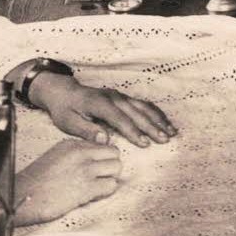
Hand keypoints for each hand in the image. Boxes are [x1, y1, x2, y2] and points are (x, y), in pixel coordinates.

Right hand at [14, 139, 122, 226]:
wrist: (22, 197)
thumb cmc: (36, 181)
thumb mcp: (55, 156)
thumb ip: (76, 154)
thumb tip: (97, 158)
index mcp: (72, 144)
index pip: (103, 145)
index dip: (102, 159)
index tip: (95, 168)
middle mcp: (80, 153)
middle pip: (114, 154)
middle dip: (110, 167)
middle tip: (99, 178)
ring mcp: (84, 169)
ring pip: (116, 168)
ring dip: (109, 179)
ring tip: (95, 187)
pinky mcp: (86, 187)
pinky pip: (111, 186)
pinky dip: (105, 192)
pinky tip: (91, 195)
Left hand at [32, 75, 177, 148]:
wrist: (63, 91)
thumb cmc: (65, 110)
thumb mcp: (68, 122)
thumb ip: (87, 131)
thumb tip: (105, 139)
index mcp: (100, 104)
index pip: (120, 119)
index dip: (134, 132)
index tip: (145, 144)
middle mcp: (114, 97)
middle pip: (137, 113)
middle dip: (152, 127)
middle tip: (164, 140)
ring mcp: (120, 96)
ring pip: (144, 107)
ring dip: (159, 119)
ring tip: (172, 132)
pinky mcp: (123, 97)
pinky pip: (143, 104)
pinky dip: (156, 113)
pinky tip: (165, 122)